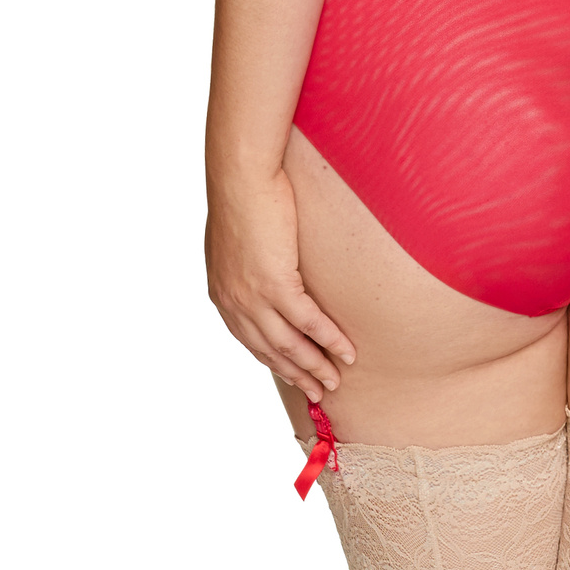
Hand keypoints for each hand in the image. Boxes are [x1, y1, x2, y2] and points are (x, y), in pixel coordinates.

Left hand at [206, 167, 355, 400]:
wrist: (241, 177)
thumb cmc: (241, 195)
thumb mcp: (235, 238)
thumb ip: (244, 263)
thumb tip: (261, 266)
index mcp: (223, 294)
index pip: (250, 340)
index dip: (274, 360)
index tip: (294, 374)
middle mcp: (235, 304)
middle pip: (270, 351)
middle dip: (296, 374)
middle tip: (318, 392)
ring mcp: (254, 298)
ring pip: (290, 345)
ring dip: (315, 367)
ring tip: (334, 382)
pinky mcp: (276, 285)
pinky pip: (308, 322)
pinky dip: (329, 340)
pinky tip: (346, 352)